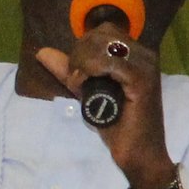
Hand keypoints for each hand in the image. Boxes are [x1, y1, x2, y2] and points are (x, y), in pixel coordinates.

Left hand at [33, 28, 174, 188]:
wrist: (139, 156)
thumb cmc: (119, 128)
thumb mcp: (89, 93)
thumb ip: (70, 72)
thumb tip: (42, 52)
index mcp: (137, 55)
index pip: (104, 31)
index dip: (83, 46)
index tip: (76, 73)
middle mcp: (146, 56)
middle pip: (102, 34)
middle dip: (80, 52)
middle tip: (75, 79)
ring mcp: (146, 67)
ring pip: (104, 44)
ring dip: (83, 61)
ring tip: (80, 83)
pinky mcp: (142, 82)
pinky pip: (110, 62)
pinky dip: (91, 69)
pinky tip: (85, 84)